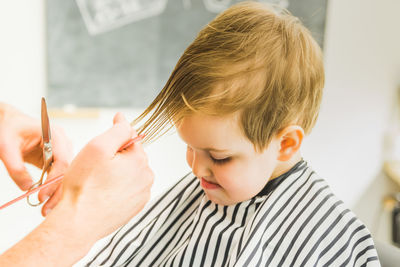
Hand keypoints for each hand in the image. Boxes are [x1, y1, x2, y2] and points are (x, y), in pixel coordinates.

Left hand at [0, 102, 72, 215]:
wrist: (8, 122)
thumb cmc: (8, 128)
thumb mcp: (6, 147)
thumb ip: (15, 168)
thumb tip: (27, 189)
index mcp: (54, 134)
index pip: (62, 160)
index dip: (54, 180)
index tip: (42, 196)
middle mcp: (63, 142)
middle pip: (67, 170)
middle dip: (58, 190)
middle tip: (47, 209)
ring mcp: (61, 150)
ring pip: (65, 175)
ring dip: (57, 191)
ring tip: (47, 208)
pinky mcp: (56, 158)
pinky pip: (58, 175)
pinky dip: (53, 188)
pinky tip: (48, 200)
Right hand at [55, 112, 153, 240]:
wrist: (78, 222)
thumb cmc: (85, 186)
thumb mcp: (98, 147)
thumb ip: (117, 130)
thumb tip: (124, 120)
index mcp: (140, 160)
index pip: (130, 137)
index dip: (113, 138)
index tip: (101, 145)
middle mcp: (146, 177)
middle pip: (130, 155)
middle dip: (114, 157)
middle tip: (94, 168)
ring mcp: (142, 194)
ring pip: (129, 172)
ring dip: (116, 172)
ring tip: (97, 182)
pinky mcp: (136, 206)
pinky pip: (127, 188)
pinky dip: (116, 187)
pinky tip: (102, 193)